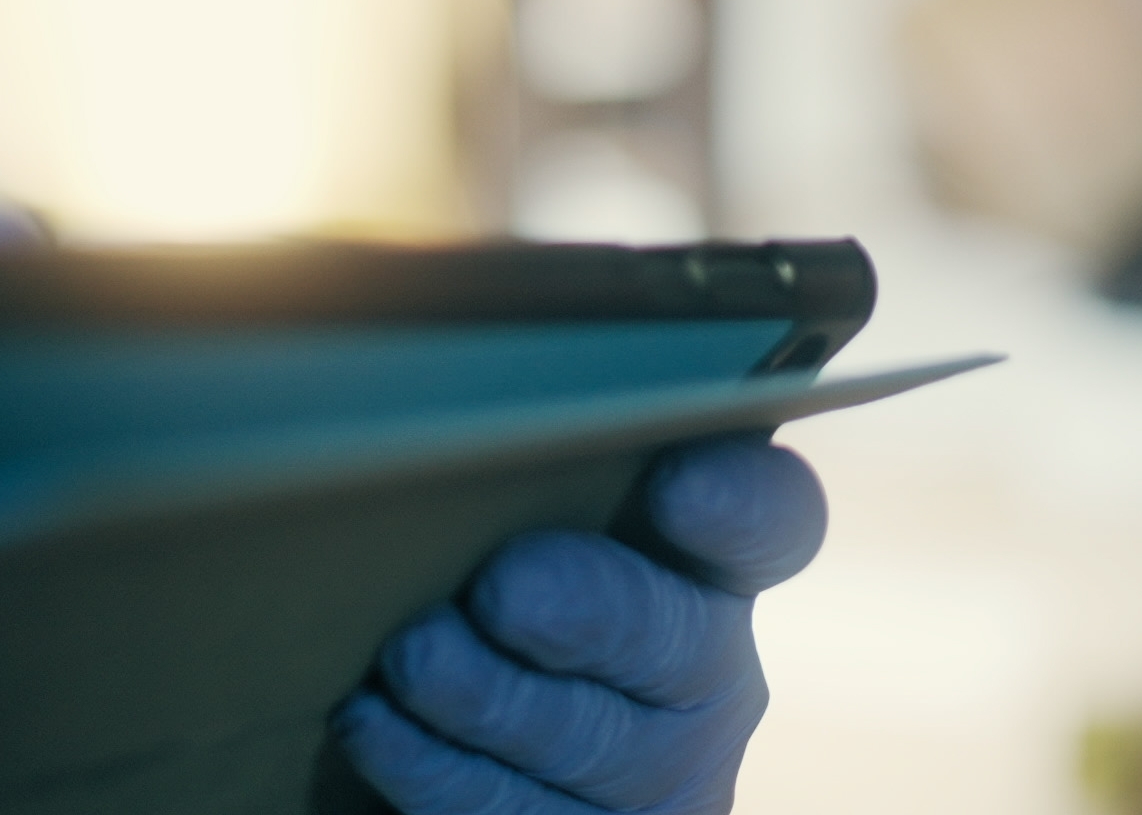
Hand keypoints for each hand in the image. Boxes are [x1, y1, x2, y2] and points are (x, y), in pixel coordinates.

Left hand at [334, 434, 826, 814]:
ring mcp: (656, 774)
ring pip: (590, 742)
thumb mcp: (492, 510)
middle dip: (590, 609)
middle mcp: (700, 670)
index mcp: (702, 561)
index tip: (677, 483)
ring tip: (410, 660)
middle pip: (675, 636)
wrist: (421, 723)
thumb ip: (502, 454)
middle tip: (503, 586)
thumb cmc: (448, 575)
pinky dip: (435, 772)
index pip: (768, 519)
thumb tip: (415, 367)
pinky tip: (372, 724)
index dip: (739, 502)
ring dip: (492, 699)